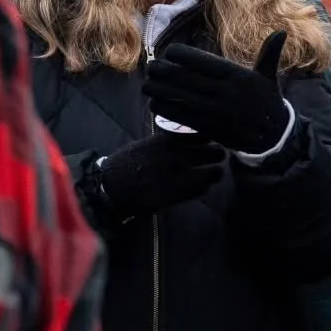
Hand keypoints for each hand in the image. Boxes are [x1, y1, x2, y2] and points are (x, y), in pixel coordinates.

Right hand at [87, 132, 225, 222]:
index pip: (203, 133)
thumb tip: (198, 137)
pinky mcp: (175, 196)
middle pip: (213, 153)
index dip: (212, 135)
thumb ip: (173, 140)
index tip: (214, 137)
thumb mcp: (150, 143)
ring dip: (215, 173)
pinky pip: (199, 190)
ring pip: (210, 174)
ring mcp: (177, 178)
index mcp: (168, 141)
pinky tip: (201, 186)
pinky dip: (203, 188)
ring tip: (214, 173)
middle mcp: (175, 157)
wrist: (111, 186)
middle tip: (219, 155)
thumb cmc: (130, 161)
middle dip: (218, 154)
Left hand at [143, 32, 291, 153]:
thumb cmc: (267, 101)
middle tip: (150, 66)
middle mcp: (226, 92)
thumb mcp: (269, 77)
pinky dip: (166, 110)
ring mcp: (217, 111)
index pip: (203, 61)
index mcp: (238, 75)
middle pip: (187, 78)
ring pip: (181, 97)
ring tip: (147, 84)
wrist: (273, 136)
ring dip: (160, 90)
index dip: (182, 55)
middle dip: (164, 71)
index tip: (169, 52)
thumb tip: (282, 31)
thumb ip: (269, 54)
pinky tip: (155, 103)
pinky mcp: (210, 128)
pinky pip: (182, 117)